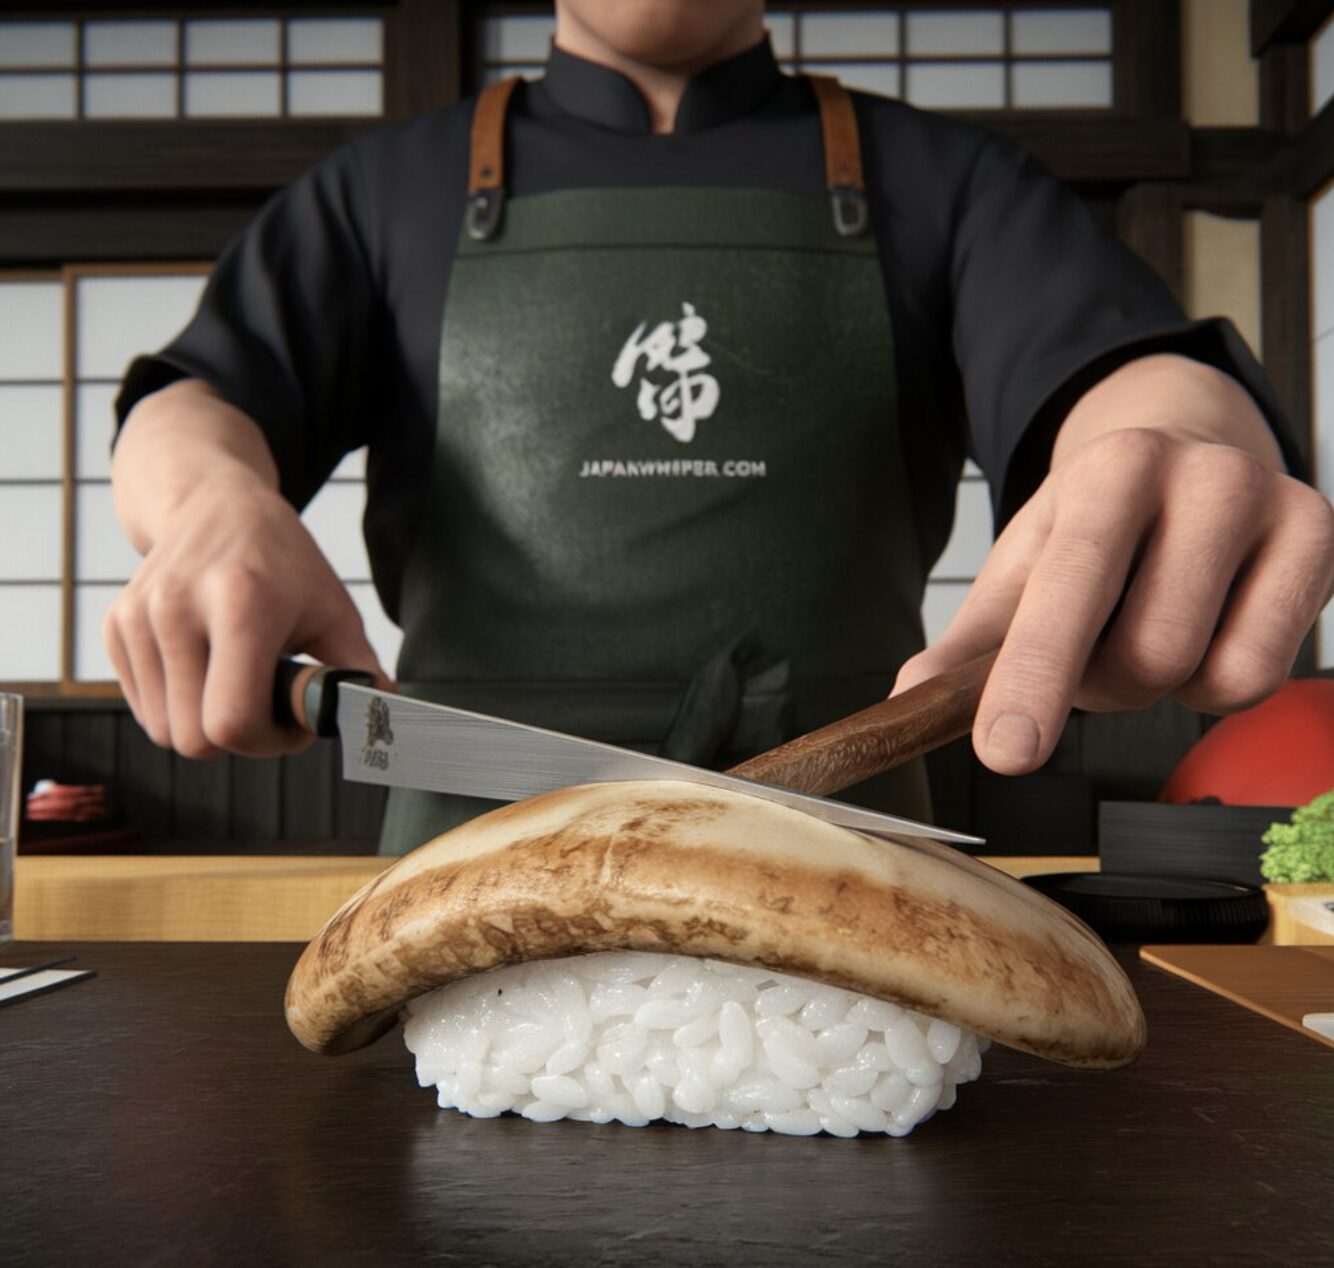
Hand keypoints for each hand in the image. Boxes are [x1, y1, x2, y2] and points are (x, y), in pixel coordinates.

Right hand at [103, 480, 388, 757]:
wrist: (214, 505)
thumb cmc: (284, 563)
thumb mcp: (336, 611)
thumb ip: (357, 674)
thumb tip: (384, 718)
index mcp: (241, 605)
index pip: (232, 723)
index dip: (269, 742)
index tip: (294, 722)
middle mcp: (178, 610)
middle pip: (194, 739)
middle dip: (240, 740)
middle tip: (270, 706)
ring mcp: (138, 618)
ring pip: (164, 731)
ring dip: (207, 724)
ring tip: (240, 681)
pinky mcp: (115, 626)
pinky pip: (144, 709)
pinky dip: (179, 705)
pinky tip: (207, 668)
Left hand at [893, 426, 1333, 774]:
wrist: (1189, 456)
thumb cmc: (1095, 528)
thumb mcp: (1023, 569)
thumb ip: (970, 644)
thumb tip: (910, 702)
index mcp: (1108, 473)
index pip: (1069, 591)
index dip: (1033, 678)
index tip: (1004, 751)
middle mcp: (1200, 476)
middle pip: (1143, 657)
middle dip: (1101, 685)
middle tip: (1093, 653)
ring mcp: (1273, 504)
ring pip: (1202, 672)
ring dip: (1158, 688)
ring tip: (1147, 631)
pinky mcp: (1321, 540)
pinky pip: (1259, 677)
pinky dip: (1216, 686)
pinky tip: (1205, 633)